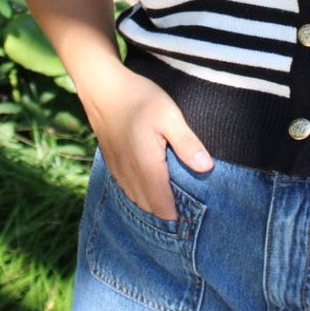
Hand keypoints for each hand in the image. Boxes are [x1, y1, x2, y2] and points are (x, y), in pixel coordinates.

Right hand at [82, 64, 212, 219]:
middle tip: (185, 215)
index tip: (190, 223)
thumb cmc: (139, 98)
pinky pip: (125, 188)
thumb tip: (206, 167)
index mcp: (146, 166)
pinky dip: (138, 195)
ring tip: (169, 205)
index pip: (161, 205)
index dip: (175, 217)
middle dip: (164, 215)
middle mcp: (129, 173)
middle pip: (148, 207)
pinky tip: (148, 189)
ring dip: (151, 205)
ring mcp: (117, 168)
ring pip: (135, 199)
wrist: (102, 87)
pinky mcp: (111, 161)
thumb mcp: (170, 115)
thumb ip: (187, 143)